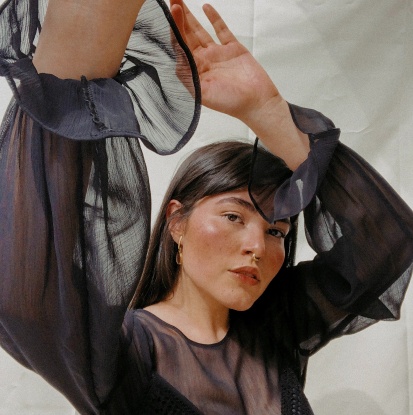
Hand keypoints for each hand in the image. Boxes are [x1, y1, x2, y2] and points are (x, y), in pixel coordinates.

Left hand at [170, 1, 281, 124]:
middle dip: (178, 18)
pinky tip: (206, 8)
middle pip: (187, 36)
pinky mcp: (233, 49)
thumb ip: (189, 75)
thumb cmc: (230, 103)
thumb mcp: (204, 92)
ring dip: (191, 17)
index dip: (175, 28)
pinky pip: (221, 31)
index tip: (173, 11)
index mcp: (194, 72)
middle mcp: (203, 62)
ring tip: (181, 1)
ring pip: (200, 31)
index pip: (180, 47)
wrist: (257, 103)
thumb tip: (177, 57)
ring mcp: (218, 55)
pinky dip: (214, 19)